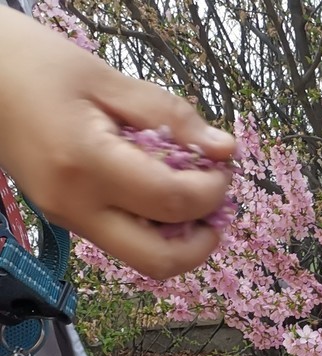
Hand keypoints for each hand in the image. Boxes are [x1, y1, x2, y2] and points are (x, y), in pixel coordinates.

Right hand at [0, 8, 234, 278]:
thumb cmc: (32, 63)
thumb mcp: (105, 79)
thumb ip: (170, 117)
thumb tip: (224, 148)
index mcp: (88, 165)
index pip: (172, 202)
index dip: (213, 191)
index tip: (223, 166)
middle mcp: (77, 207)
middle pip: (159, 261)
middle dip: (202, 242)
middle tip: (216, 207)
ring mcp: (69, 219)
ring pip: (142, 258)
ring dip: (179, 238)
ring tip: (190, 196)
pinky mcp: (66, 218)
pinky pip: (123, 239)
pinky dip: (153, 227)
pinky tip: (158, 192)